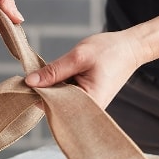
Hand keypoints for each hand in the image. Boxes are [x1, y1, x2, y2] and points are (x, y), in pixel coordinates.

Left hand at [25, 30, 146, 107]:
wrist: (131, 48)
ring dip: (54, 86)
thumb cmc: (109, 51)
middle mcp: (88, 110)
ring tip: (59, 70)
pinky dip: (62, 85)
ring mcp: (88, 106)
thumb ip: (53, 71)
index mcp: (89, 104)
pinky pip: (68, 95)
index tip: (27, 82)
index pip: (54, 107)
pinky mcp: (87, 99)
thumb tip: (30, 82)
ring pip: (60, 100)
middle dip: (45, 90)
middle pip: (56, 106)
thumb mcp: (78, 57)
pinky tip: (65, 73)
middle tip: (38, 72)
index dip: (38, 95)